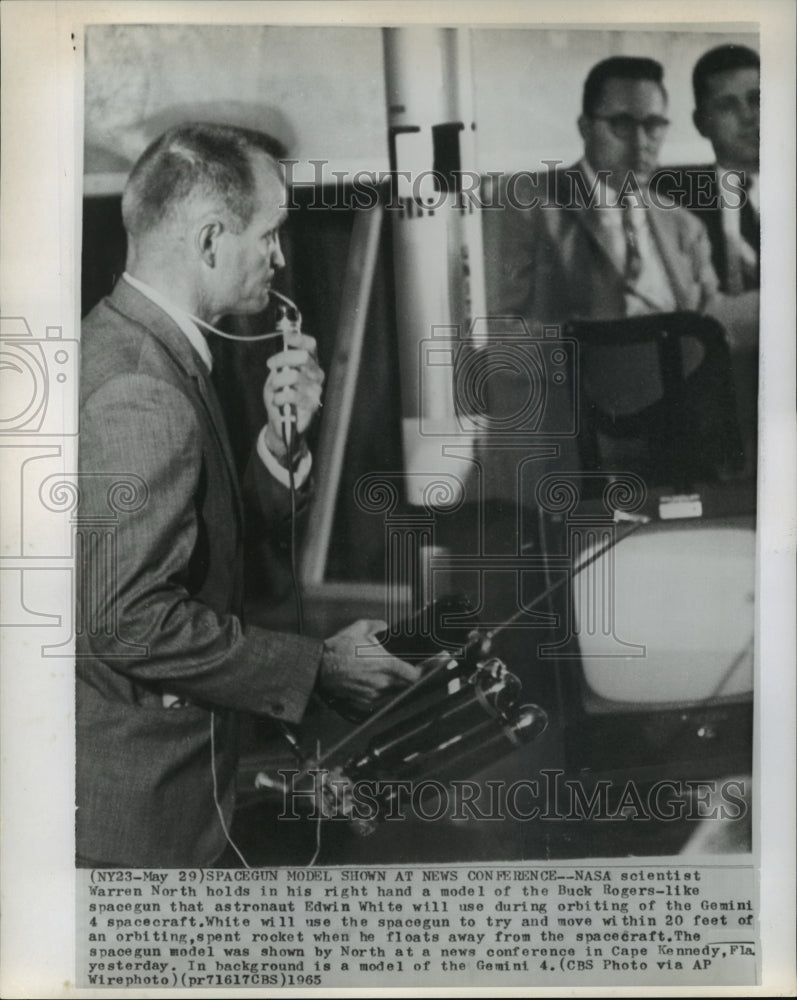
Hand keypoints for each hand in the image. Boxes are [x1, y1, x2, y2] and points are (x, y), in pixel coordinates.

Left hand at [263, 330, 323, 458]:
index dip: (300, 339)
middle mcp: (316, 375)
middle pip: (302, 357)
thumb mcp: (276, 376)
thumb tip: (281, 351)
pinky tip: (278, 401)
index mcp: (310, 364)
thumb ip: (280, 364)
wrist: (281, 421)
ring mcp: (316, 390)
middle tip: (271, 365)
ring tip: (274, 389)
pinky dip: (279, 397)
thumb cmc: (280, 396)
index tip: (286, 338)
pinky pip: (292, 395)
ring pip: (294, 376)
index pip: (311, 346)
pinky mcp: (312, 405)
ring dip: (278, 382)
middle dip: (282, 358)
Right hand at [318, 619, 421, 711]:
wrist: (319, 668)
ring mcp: (373, 694)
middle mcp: (382, 682)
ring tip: (381, 669)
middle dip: (410, 675)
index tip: (433, 665)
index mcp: (386, 665)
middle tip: (410, 665)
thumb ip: (378, 625)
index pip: (416, 675)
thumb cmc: (338, 650)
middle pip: (407, 684)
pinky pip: (379, 696)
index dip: (427, 671)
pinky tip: (370, 677)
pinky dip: (380, 688)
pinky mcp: (364, 701)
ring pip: (393, 690)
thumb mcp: (360, 628)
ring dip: (394, 682)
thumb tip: (384, 626)